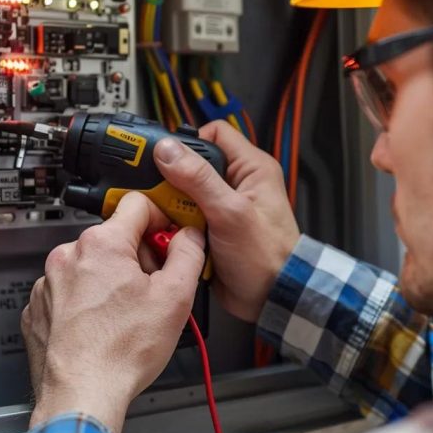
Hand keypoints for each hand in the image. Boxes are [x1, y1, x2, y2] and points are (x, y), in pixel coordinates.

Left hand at [21, 192, 205, 432]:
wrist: (81, 395)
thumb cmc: (121, 352)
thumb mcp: (176, 297)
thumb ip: (189, 254)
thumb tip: (190, 236)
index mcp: (102, 245)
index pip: (137, 204)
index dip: (161, 219)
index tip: (168, 239)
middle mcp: (68, 256)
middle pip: (115, 238)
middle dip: (138, 257)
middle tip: (153, 289)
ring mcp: (49, 283)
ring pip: (91, 266)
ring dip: (111, 281)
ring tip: (126, 315)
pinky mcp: (38, 308)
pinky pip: (69, 292)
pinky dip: (86, 302)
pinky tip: (102, 325)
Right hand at [154, 120, 299, 322]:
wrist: (272, 298)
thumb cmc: (268, 256)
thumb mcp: (230, 213)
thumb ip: (198, 179)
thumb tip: (168, 150)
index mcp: (251, 168)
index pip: (213, 133)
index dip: (188, 142)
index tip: (163, 158)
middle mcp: (237, 183)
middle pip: (193, 164)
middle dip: (173, 180)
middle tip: (161, 193)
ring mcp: (224, 206)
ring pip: (184, 193)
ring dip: (173, 206)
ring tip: (171, 218)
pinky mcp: (213, 227)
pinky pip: (185, 217)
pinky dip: (177, 225)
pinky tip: (174, 233)